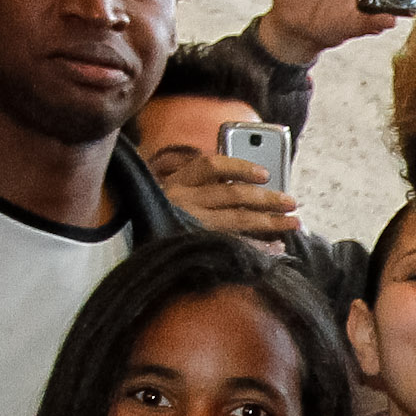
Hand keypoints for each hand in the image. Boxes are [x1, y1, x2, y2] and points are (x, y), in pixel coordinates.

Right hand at [156, 150, 301, 246]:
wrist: (124, 246)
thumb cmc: (155, 218)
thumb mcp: (171, 195)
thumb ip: (201, 188)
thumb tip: (250, 184)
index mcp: (177, 182)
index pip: (211, 166)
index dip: (240, 167)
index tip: (265, 174)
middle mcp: (182, 201)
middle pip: (232, 194)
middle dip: (266, 198)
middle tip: (291, 203)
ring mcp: (187, 225)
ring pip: (236, 219)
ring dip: (268, 221)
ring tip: (291, 223)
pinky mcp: (192, 246)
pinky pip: (232, 244)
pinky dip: (256, 246)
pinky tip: (274, 248)